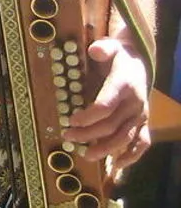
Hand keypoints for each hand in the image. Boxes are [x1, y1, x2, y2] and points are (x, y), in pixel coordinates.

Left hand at [63, 38, 150, 170]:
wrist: (138, 63)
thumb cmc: (118, 56)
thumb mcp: (111, 46)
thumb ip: (102, 48)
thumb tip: (95, 51)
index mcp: (124, 85)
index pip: (105, 106)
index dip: (87, 116)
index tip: (69, 120)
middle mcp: (135, 103)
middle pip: (111, 125)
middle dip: (88, 133)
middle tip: (68, 136)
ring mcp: (140, 115)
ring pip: (125, 138)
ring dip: (105, 149)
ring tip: (86, 154)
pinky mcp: (143, 123)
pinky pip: (142, 143)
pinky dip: (131, 156)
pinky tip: (116, 165)